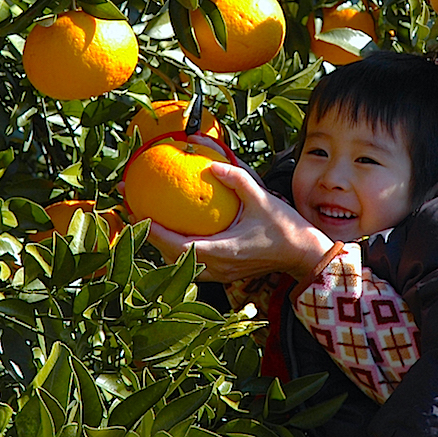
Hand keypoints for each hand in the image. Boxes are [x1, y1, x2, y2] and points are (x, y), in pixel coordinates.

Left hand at [145, 161, 334, 282]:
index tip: (137, 214)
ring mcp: (219, 274)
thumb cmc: (286, 229)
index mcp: (222, 253)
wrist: (305, 255)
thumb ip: (237, 179)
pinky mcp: (223, 273)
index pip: (177, 246)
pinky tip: (174, 229)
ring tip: (146, 219)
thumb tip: (211, 162)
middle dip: (149, 236)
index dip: (154, 232)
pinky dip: (177, 247)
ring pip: (180, 262)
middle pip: (171, 257)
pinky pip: (192, 262)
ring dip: (161, 244)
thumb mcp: (262, 199)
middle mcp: (216, 268)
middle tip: (132, 212)